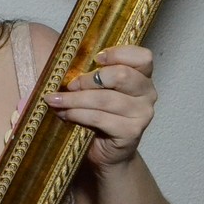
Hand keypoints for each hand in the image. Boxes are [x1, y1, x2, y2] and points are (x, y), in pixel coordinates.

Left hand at [46, 45, 156, 168]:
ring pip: (105, 99)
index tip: (95, 59)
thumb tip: (60, 67)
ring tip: (55, 101)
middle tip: (69, 86)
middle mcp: (147, 93)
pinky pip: (99, 118)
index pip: (142, 57)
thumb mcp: (96, 89)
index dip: (118, 53)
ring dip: (75, 99)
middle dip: (88, 80)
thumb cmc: (99, 112)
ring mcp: (142, 113)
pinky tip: (64, 115)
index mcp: (141, 75)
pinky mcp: (132, 131)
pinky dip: (77, 114)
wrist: (107, 150)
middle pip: (121, 75)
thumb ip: (90, 75)